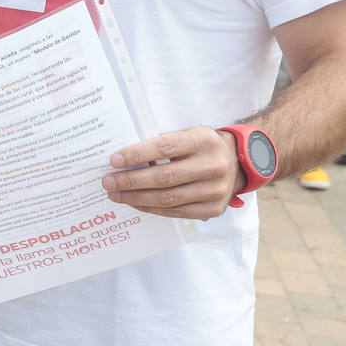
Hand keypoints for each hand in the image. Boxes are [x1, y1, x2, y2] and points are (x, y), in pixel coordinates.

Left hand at [101, 126, 244, 219]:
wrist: (237, 162)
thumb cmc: (201, 146)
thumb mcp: (187, 134)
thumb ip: (161, 143)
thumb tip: (125, 158)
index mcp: (203, 141)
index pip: (164, 148)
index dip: (137, 154)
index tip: (114, 160)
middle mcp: (212, 166)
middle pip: (164, 177)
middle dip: (131, 181)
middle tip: (108, 182)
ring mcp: (214, 190)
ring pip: (168, 198)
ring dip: (136, 197)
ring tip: (116, 194)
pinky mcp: (212, 209)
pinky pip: (175, 211)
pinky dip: (151, 208)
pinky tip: (135, 202)